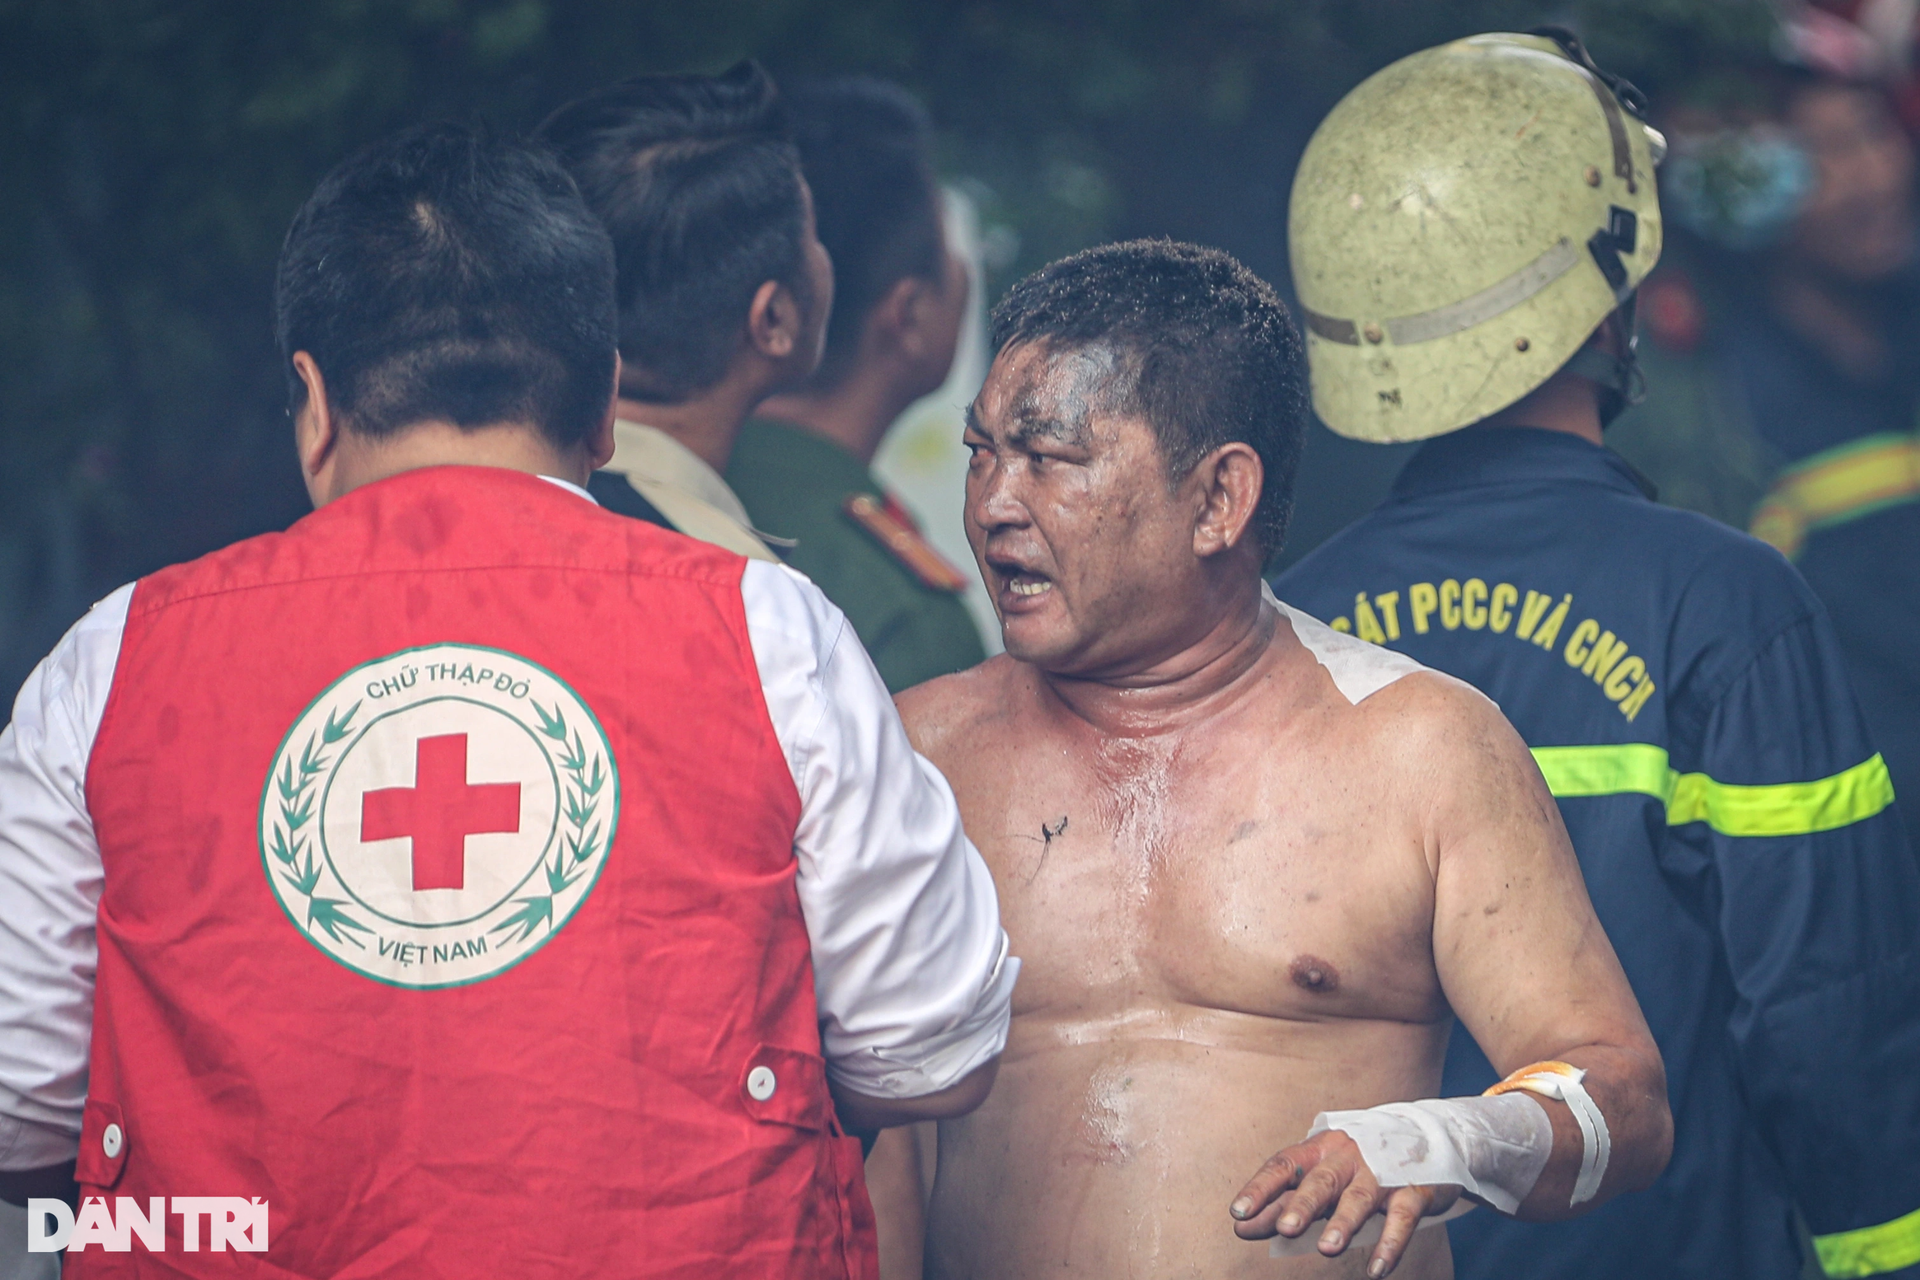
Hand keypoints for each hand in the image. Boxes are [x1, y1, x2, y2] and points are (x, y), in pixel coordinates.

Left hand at [1228, 1129, 1460, 1277]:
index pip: (1284, 1166)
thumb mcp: (1318, 1178)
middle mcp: (1348, 1156)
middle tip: (1284, 1229)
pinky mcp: (1413, 1190)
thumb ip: (1280, 1203)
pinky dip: (1391, 1244)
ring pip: (1359, 1197)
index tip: (1238, 1212)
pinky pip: (1402, 1219)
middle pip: (1321, 1180)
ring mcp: (1382, 1172)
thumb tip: (1240, 1227)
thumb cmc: (1357, 1166)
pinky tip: (1378, 1269)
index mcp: (1318, 1150)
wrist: (1428, 1138)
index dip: (1260, 1188)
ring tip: (1327, 1249)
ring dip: (1343, 1223)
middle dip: (1303, 1204)